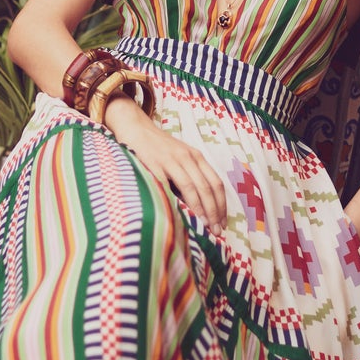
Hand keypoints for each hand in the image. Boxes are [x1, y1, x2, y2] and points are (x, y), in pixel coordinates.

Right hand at [103, 96, 226, 229]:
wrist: (136, 128)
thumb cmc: (159, 148)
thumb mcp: (180, 157)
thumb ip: (191, 175)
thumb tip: (202, 206)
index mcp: (196, 156)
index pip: (216, 183)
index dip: (222, 205)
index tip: (223, 223)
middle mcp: (187, 157)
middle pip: (206, 187)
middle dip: (214, 211)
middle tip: (216, 231)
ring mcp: (170, 160)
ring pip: (191, 187)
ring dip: (200, 209)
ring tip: (204, 226)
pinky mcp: (154, 164)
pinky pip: (167, 185)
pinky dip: (175, 200)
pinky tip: (179, 214)